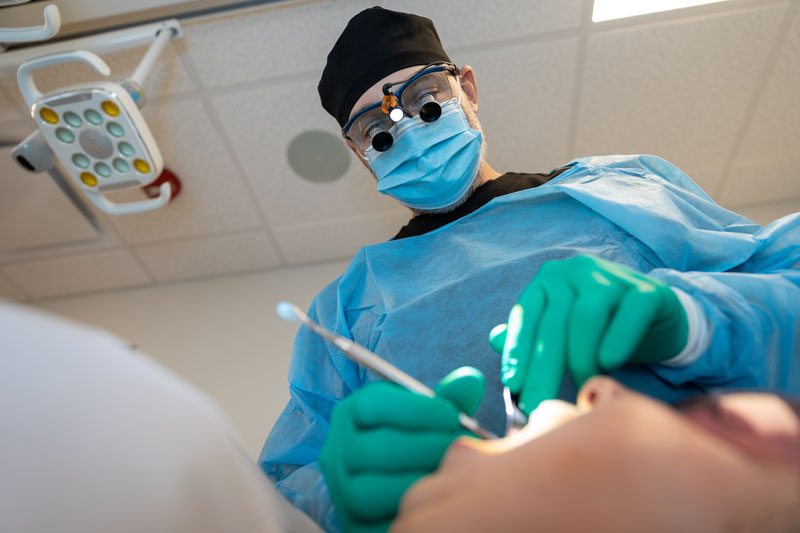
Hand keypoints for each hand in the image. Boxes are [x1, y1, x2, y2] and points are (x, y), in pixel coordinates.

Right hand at [319, 367, 484, 532]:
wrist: (403, 487)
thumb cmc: (418, 443)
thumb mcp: (430, 418)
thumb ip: (448, 400)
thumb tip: (471, 380)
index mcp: (352, 415)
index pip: (371, 404)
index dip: (414, 409)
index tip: (450, 414)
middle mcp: (337, 451)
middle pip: (373, 449)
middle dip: (424, 448)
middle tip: (459, 448)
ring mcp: (341, 490)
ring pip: (369, 490)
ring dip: (416, 482)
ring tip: (448, 474)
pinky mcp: (353, 524)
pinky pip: (376, 524)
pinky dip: (409, 514)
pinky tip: (436, 501)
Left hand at [489, 255, 687, 413]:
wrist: (656, 316)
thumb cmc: (599, 327)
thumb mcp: (561, 330)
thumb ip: (529, 335)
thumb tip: (493, 339)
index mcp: (548, 280)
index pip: (526, 315)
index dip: (517, 350)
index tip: (512, 384)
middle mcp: (575, 271)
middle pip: (554, 322)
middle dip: (544, 367)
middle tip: (540, 404)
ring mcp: (611, 276)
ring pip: (586, 316)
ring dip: (581, 357)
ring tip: (581, 387)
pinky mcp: (646, 290)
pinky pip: (629, 313)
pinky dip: (617, 339)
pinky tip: (609, 362)